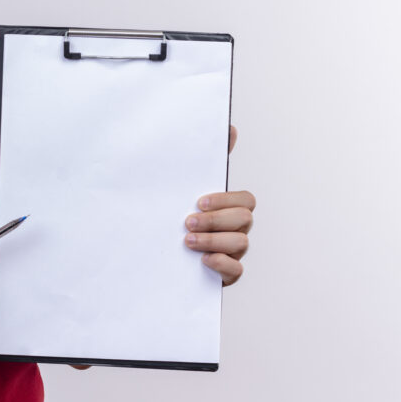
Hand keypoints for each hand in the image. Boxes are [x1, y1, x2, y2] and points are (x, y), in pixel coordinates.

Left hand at [184, 126, 255, 285]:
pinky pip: (236, 271)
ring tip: (187, 241)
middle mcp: (236, 228)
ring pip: (240, 244)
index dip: (225, 199)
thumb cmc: (175, 214)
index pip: (245, 199)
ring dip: (213, 241)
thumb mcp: (185, 186)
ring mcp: (233, 251)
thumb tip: (229, 127)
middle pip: (244, 220)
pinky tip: (202, 261)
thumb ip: (208, 160)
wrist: (154, 251)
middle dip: (215, 220)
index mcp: (229, 207)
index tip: (198, 201)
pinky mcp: (226, 273)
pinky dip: (221, 264)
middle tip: (187, 222)